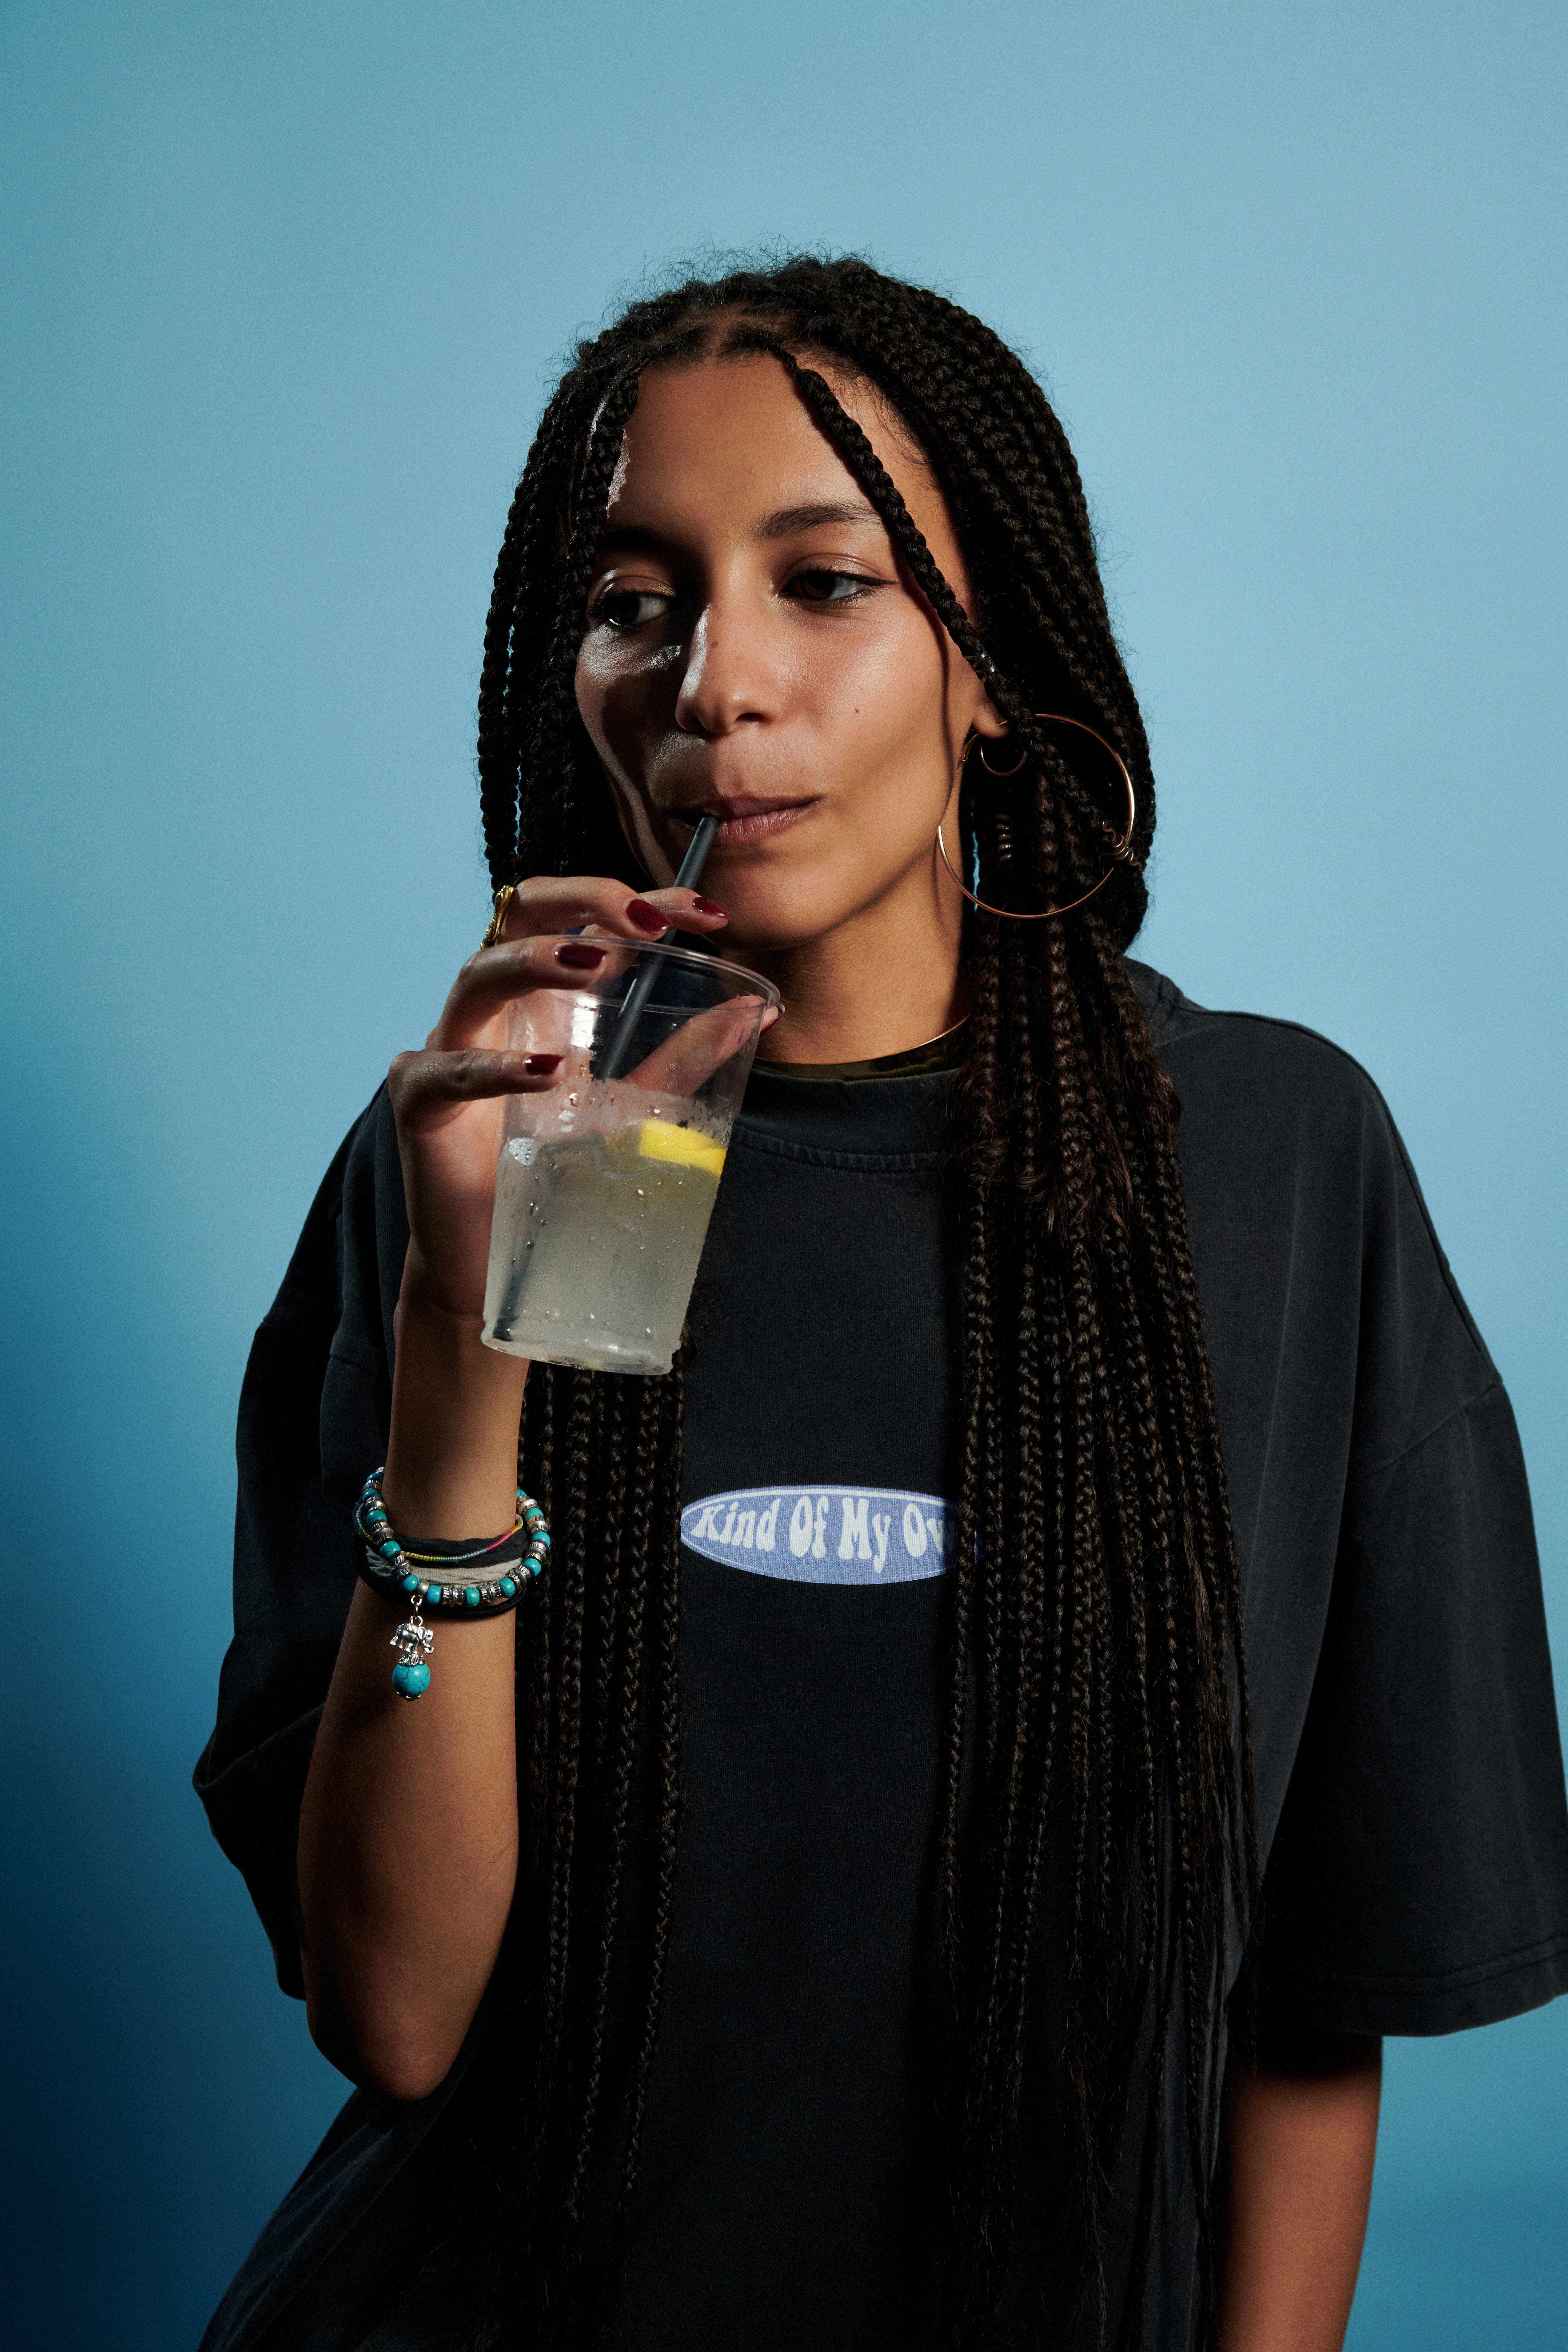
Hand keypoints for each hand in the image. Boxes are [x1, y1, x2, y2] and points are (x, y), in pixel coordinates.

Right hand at [386, 876, 729, 1320]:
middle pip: (520, 911)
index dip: (641, 898)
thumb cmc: (550, 1172)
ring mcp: (449, 1047)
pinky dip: (497, 1066)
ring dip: (536, 960)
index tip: (708, 911)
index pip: (587, 918)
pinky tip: (547, 1070)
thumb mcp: (631, 1104)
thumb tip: (756, 1013)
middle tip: (644, 923)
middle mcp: (496, 1008)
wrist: (493, 1261)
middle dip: (581, 899)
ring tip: (593, 965)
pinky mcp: (420, 1101)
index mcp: (543, 996)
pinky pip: (449, 1070)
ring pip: (479, 974)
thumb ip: (684, 1057)